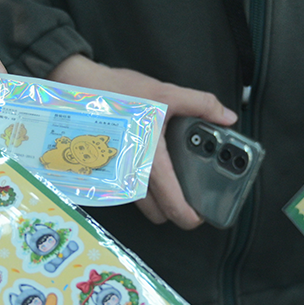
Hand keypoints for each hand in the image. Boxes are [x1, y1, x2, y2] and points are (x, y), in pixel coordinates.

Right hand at [50, 54, 237, 229]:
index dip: (192, 217)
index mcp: (150, 161)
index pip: (174, 205)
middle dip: (176, 210)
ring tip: (171, 177)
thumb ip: (201, 105)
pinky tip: (147, 165)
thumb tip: (227, 117)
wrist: (76, 87)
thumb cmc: (116, 92)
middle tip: (190, 194)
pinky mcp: (103, 171)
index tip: (203, 214)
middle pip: (158, 214)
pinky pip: (126, 190)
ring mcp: (114, 176)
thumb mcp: (165, 93)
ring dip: (157, 199)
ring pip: (141, 204)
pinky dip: (140, 187)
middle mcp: (130, 175)